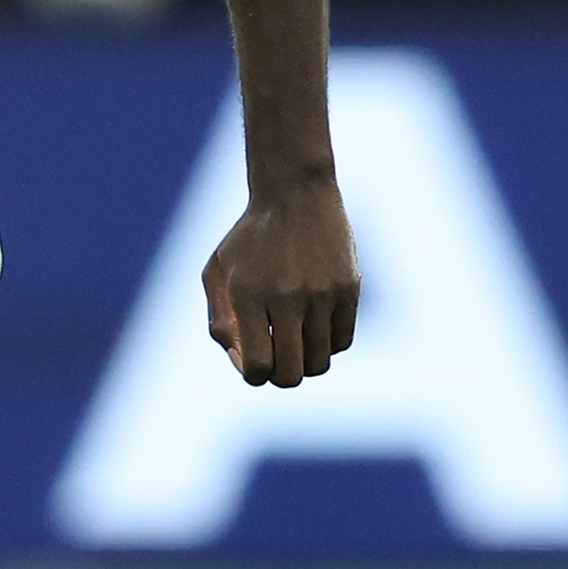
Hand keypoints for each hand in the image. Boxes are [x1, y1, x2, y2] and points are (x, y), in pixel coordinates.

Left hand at [201, 177, 356, 387]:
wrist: (295, 192)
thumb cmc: (249, 238)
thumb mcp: (217, 272)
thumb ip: (220, 321)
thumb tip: (242, 363)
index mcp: (250, 295)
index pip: (258, 366)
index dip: (254, 374)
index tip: (253, 358)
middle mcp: (288, 297)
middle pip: (292, 374)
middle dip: (280, 376)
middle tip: (276, 357)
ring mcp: (323, 293)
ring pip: (320, 362)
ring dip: (305, 361)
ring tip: (295, 339)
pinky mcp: (349, 288)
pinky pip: (343, 341)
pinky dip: (328, 344)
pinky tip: (315, 325)